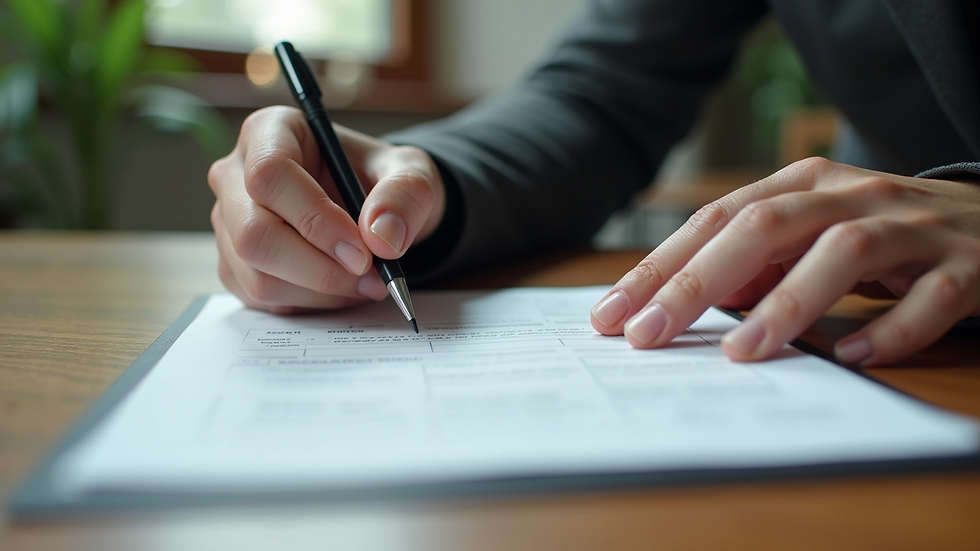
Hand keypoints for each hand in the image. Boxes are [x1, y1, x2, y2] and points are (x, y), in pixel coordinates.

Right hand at [208, 106, 445, 313]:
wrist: (373, 209)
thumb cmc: (382, 180)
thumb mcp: (411, 173)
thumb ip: (405, 195)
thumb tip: (382, 237)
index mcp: (270, 132)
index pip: (270, 175)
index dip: (315, 218)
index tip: (362, 250)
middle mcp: (236, 175)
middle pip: (254, 233)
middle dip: (319, 268)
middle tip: (372, 277)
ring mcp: (229, 223)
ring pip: (257, 274)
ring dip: (320, 291)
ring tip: (366, 282)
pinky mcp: (234, 263)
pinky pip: (262, 298)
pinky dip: (310, 303)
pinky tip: (342, 288)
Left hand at [590, 157, 979, 365]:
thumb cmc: (883, 234)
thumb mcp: (811, 235)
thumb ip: (756, 260)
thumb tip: (690, 297)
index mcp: (804, 185)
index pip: (714, 221)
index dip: (659, 268)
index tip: (610, 315)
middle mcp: (852, 196)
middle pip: (763, 229)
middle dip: (696, 283)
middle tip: (647, 335)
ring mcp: (911, 228)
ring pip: (842, 254)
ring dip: (786, 305)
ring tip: (741, 352)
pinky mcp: (968, 266)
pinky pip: (930, 297)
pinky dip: (890, 329)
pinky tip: (852, 358)